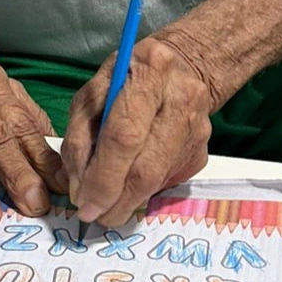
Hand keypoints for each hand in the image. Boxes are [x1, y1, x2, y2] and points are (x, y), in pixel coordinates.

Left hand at [61, 35, 214, 228]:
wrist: (182, 67)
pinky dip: (142, 190)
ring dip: (126, 201)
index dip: (101, 177)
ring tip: (106, 208)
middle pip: (145, 167)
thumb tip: (80, 189)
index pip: (123, 136)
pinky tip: (129, 183)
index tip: (83, 203)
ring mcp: (198, 128)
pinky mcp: (202, 151)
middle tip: (94, 215)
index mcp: (149, 71)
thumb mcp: (92, 92)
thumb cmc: (126, 78)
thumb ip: (79, 136)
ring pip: (157, 181)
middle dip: (114, 200)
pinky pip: (166, 181)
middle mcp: (182, 98)